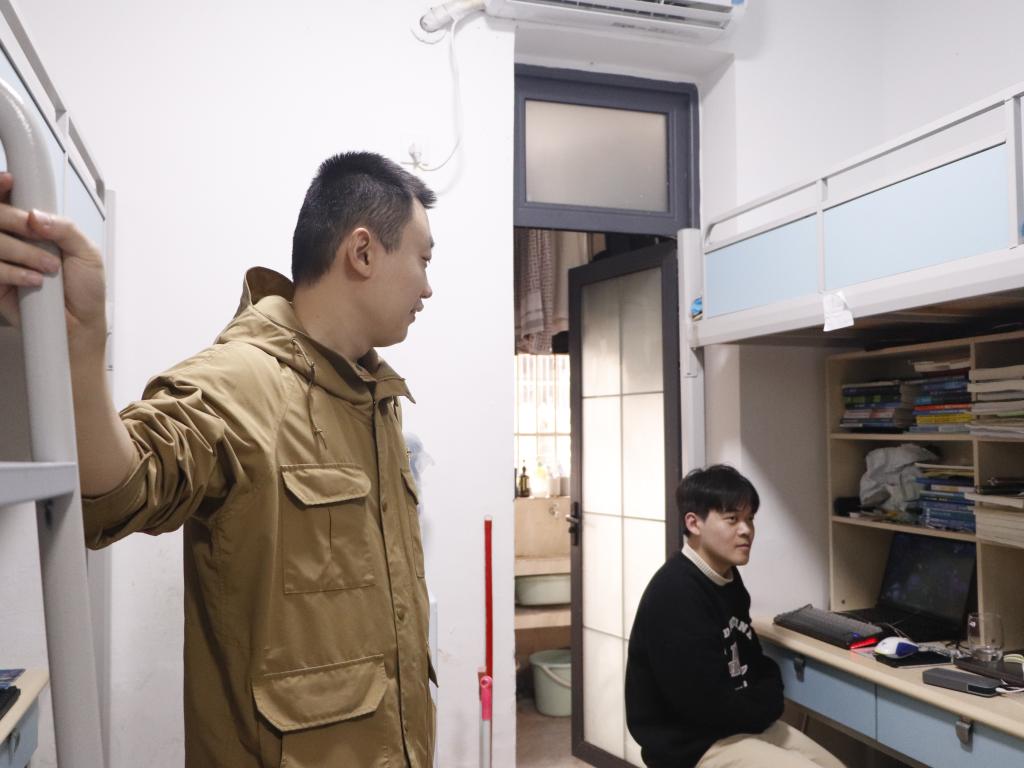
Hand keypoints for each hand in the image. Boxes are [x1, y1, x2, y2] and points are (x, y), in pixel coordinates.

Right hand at [0, 172, 107, 348]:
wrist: (81, 325)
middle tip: (37, 233)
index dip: (3, 187)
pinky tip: (34, 280)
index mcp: (36, 227)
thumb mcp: (87, 253)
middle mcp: (15, 239)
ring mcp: (3, 260)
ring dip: (23, 251)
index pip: (10, 199)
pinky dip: (14, 272)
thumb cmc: (85, 289)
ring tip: (49, 268)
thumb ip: (65, 228)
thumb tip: (36, 215)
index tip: (10, 181)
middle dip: (15, 219)